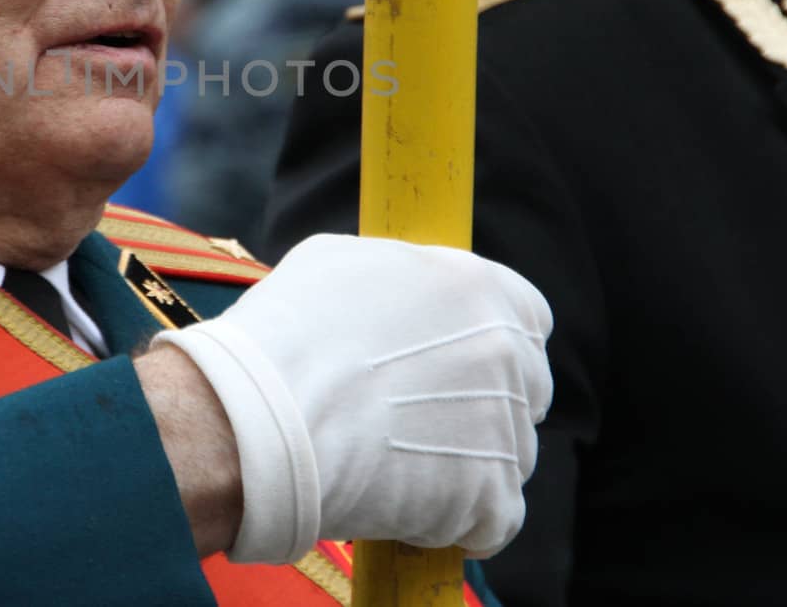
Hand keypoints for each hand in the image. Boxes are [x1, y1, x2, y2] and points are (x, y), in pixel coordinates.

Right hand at [152, 234, 551, 563]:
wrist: (258, 423)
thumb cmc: (285, 338)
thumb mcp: (339, 265)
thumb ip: (400, 276)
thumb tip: (407, 292)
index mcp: (477, 287)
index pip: (528, 317)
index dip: (492, 342)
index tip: (453, 365)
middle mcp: (506, 351)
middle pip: (523, 387)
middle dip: (480, 405)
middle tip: (417, 421)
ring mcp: (504, 426)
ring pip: (507, 453)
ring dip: (463, 463)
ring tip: (394, 465)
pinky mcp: (490, 495)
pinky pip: (495, 517)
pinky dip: (458, 521)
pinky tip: (407, 509)